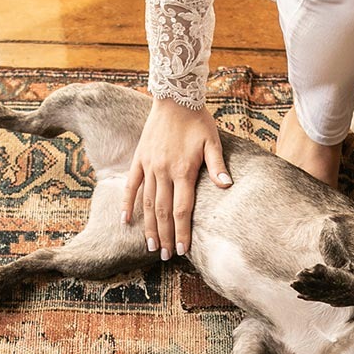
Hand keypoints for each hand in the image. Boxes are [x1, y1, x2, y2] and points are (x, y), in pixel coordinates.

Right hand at [126, 97, 231, 258]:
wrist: (174, 97)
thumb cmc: (197, 120)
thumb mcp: (212, 141)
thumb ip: (217, 165)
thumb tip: (227, 185)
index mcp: (183, 170)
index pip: (182, 210)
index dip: (182, 232)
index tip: (182, 250)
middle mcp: (164, 171)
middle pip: (163, 212)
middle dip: (165, 236)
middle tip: (166, 256)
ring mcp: (149, 166)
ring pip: (147, 203)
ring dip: (149, 226)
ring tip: (151, 245)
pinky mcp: (139, 159)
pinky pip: (131, 185)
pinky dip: (127, 203)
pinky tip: (125, 220)